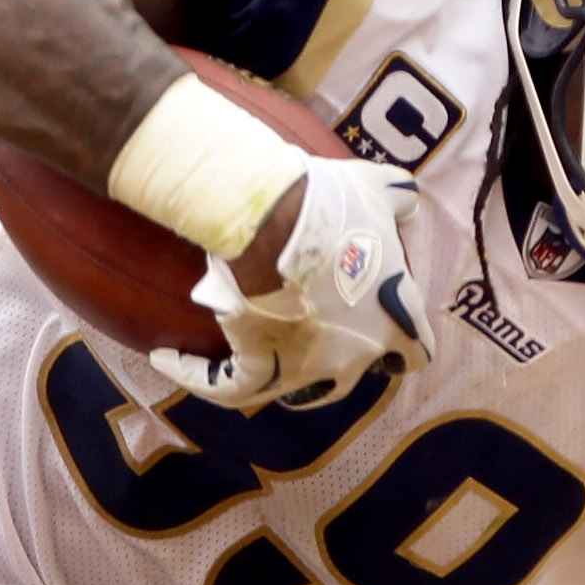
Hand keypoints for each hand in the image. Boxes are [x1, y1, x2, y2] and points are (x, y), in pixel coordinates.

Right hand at [152, 157, 433, 410]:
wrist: (276, 219)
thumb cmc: (331, 207)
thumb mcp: (378, 192)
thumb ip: (398, 200)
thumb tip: (407, 204)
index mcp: (395, 323)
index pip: (416, 353)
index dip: (401, 343)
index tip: (387, 328)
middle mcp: (356, 358)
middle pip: (353, 378)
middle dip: (338, 361)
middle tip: (317, 334)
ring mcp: (306, 369)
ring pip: (295, 392)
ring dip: (280, 378)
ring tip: (257, 358)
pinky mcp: (257, 368)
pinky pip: (224, 387)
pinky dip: (195, 375)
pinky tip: (169, 359)